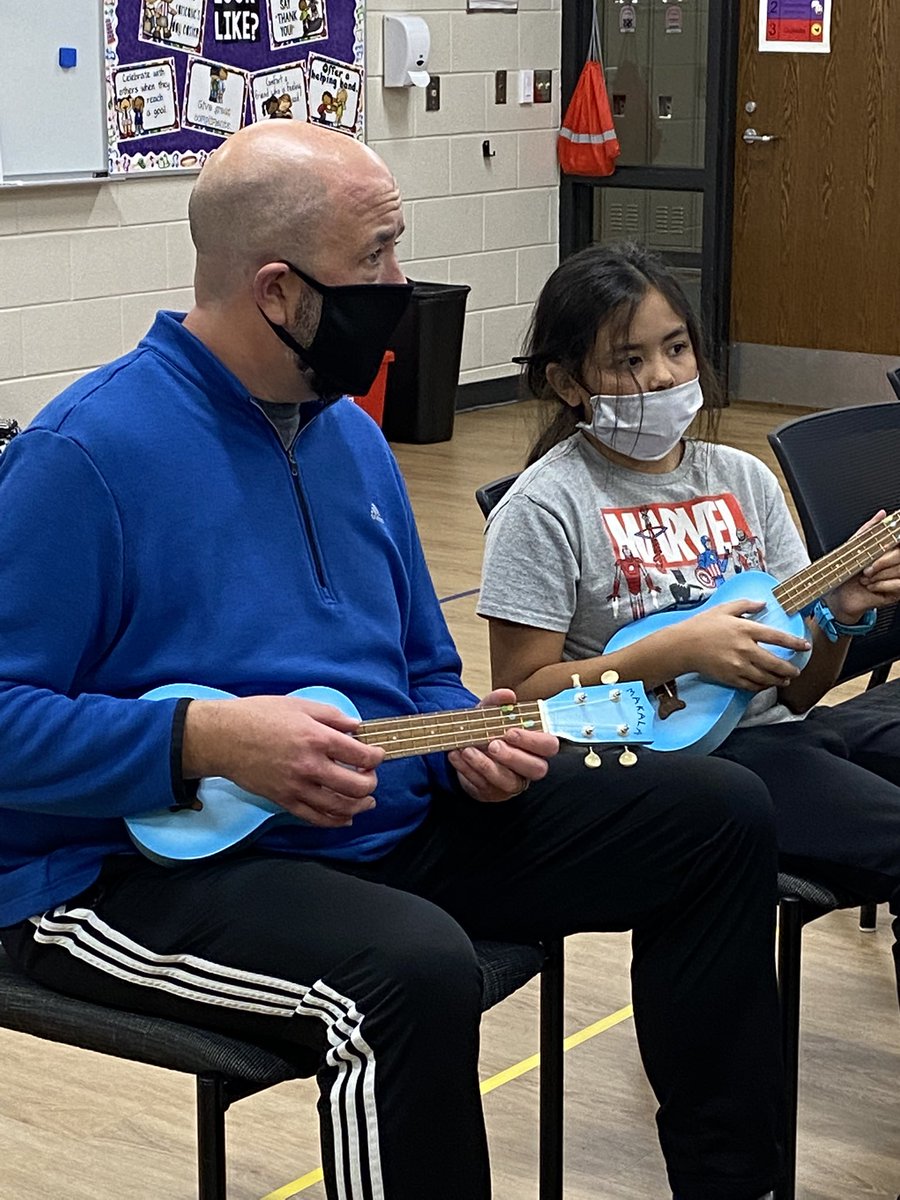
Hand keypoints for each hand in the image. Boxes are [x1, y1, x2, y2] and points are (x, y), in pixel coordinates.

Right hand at [183, 694, 384, 828]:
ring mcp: (297, 787)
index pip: (360, 755)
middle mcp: (310, 766)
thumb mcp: (299, 705)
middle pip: (355, 786)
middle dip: (371, 783)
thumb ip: (332, 716)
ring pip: (339, 807)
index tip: (377, 755)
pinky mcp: (284, 800)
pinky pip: (315, 818)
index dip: (376, 757)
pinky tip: (345, 818)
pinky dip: (335, 821)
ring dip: (359, 806)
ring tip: (367, 801)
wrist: (223, 737)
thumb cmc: (258, 716)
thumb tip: (356, 726)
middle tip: (371, 777)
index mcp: (317, 738)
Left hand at [447, 688, 557, 803]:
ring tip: (468, 750)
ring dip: (486, 765)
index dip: (533, 741)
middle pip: (536, 768)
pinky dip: (467, 770)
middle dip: (513, 757)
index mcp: (535, 746)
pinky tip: (457, 756)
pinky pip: (483, 786)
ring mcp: (511, 784)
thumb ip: (497, 703)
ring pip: (507, 781)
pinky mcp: (493, 794)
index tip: (510, 732)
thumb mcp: (488, 715)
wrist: (466, 751)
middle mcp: (528, 768)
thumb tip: (508, 694)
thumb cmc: (486, 733)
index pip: (549, 746)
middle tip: (492, 744)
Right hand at [670, 599, 810, 690]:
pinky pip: (752, 686)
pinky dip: (762, 686)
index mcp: (745, 629)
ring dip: (778, 680)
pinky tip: (766, 684)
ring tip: (785, 680)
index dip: (795, 643)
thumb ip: (746, 605)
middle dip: (790, 669)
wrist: (683, 646)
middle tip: (796, 671)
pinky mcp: (730, 677)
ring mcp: (738, 665)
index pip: (778, 637)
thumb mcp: (724, 608)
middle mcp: (745, 649)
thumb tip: (763, 604)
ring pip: (766, 678)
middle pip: (776, 663)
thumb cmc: (702, 625)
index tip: (806, 646)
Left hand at [829, 510, 899, 622]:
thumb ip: (869, 530)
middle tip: (866, 568)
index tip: (887, 544)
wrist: (841, 595)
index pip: (898, 541)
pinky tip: (871, 586)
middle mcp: (897, 562)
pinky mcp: (898, 591)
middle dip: (881, 562)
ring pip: (899, 570)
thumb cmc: (848, 571)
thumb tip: (882, 514)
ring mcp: (899, 576)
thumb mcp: (855, 547)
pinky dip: (881, 585)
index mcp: (890, 549)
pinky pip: (898, 584)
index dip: (895, 539)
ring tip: (865, 578)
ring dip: (878, 575)